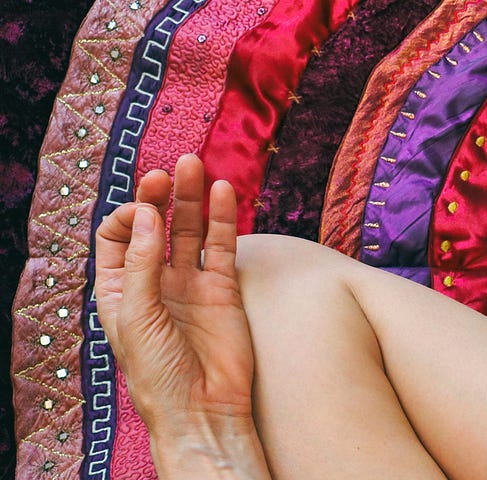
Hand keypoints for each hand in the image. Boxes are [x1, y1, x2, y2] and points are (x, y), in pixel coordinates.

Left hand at [94, 154, 265, 477]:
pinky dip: (225, 219)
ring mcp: (191, 284)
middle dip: (161, 196)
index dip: (129, 216)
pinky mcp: (224, 289)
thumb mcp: (136, 315)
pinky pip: (223, 246)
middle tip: (171, 171)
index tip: (145, 212)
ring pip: (191, 230)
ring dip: (193, 199)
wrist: (202, 407)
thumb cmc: (157, 371)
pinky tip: (225, 193)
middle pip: (156, 225)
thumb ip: (142, 264)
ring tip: (197, 167)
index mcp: (120, 288)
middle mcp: (155, 281)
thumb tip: (149, 215)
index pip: (118, 235)